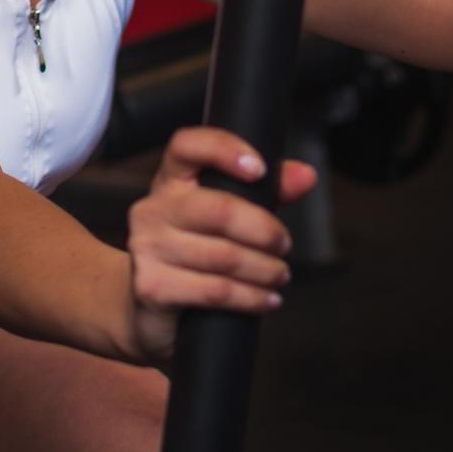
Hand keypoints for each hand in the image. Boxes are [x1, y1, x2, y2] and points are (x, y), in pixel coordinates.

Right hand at [126, 127, 316, 362]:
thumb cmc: (191, 253)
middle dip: (264, 230)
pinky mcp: (153, 287)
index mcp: (171, 181)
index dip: (224, 150)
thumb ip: (266, 191)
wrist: (147, 306)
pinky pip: (216, 290)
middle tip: (283, 244)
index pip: (188, 146)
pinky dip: (251, 298)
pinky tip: (266, 299)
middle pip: (220, 210)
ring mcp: (148, 248)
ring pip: (224, 257)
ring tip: (279, 275)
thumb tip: (305, 176)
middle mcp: (153, 209)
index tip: (259, 169)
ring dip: (264, 270)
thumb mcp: (225, 216)